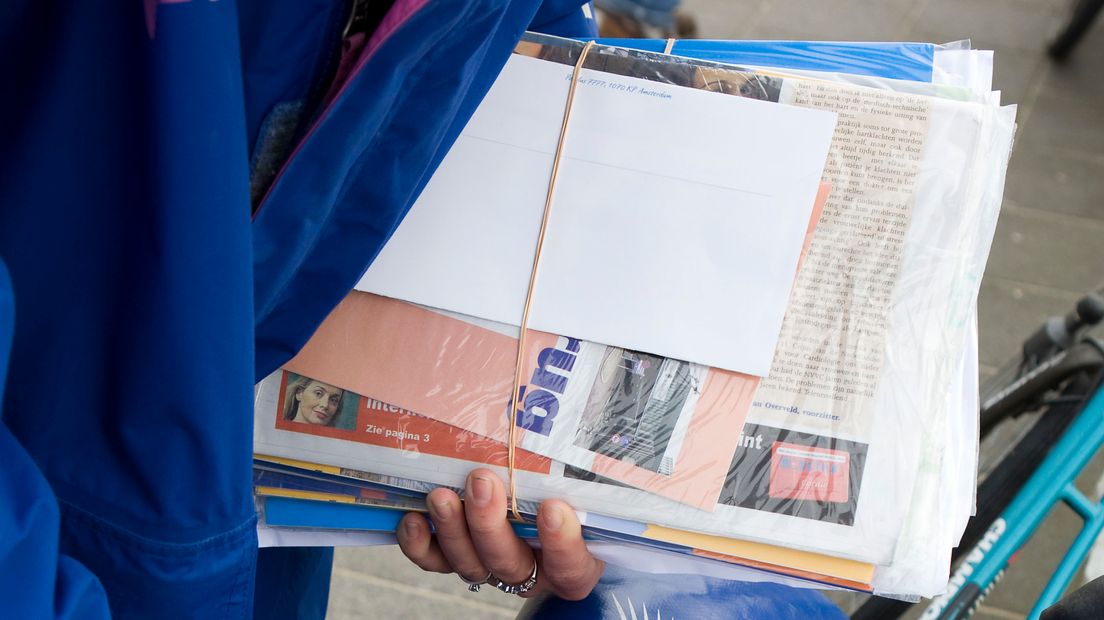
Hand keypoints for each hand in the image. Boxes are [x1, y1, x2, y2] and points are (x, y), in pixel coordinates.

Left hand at [397, 468, 604, 599]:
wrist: (546, 499)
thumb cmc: (572, 489)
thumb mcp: (587, 483)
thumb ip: (584, 467)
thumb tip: (586, 409)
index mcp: (572, 560)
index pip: (571, 565)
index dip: (561, 542)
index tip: (553, 507)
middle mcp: (532, 569)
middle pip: (510, 563)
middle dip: (490, 523)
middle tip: (482, 481)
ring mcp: (492, 566)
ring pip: (470, 563)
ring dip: (453, 529)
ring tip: (442, 494)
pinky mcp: (459, 557)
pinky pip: (436, 562)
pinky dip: (421, 545)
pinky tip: (414, 519)